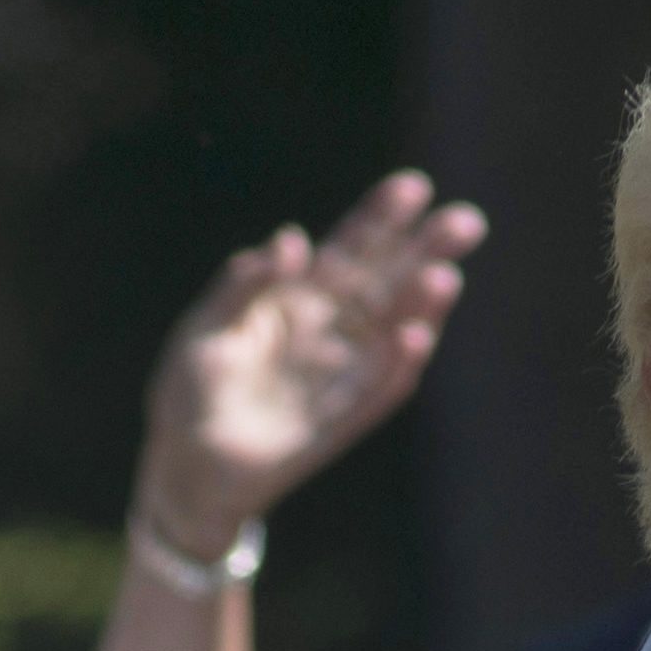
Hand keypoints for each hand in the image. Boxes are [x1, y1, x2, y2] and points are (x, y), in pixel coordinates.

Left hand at [138, 172, 482, 549]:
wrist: (183, 463)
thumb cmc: (192, 389)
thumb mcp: (206, 326)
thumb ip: (244, 285)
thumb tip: (290, 241)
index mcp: (298, 300)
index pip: (349, 251)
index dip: (380, 220)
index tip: (414, 187)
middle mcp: (329, 334)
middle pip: (385, 285)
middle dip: (423, 253)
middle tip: (467, 222)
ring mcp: (336, 378)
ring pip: (389, 336)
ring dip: (418, 308)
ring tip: (443, 276)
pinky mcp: (335, 424)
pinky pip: (372, 393)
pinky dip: (393, 368)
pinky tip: (415, 338)